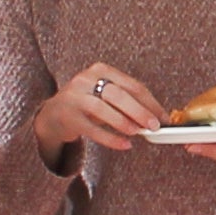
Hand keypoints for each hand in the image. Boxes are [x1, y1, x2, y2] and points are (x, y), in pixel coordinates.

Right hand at [35, 63, 166, 162]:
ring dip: (124, 122)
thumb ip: (126, 100)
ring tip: (138, 132)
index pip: (131, 85)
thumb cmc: (86, 103)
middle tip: (154, 126)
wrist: (53, 114)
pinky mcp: (68, 117)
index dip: (150, 102)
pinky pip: (92, 129)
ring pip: (103, 109)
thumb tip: (154, 117)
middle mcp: (85, 80)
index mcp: (100, 69)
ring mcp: (74, 98)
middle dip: (139, 111)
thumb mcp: (104, 94)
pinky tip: (125, 145)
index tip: (163, 116)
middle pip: (118, 94)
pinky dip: (111, 138)